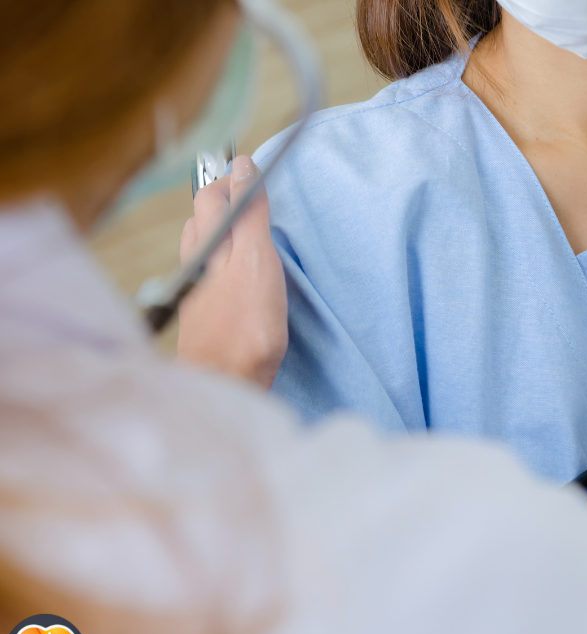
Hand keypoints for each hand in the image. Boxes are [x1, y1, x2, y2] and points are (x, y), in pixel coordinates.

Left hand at [177, 156, 287, 388]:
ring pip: (202, 246)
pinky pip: (207, 274)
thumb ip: (251, 213)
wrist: (226, 382)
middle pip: (203, 218)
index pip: (212, 195)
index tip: (258, 175)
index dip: (234, 180)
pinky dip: (222, 262)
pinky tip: (237, 276)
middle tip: (254, 198)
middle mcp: (196, 262)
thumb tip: (243, 166)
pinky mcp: (202, 313)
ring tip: (246, 231)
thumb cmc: (247, 326)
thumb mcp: (258, 260)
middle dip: (224, 201)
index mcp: (210, 243)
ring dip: (220, 231)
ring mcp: (197, 290)